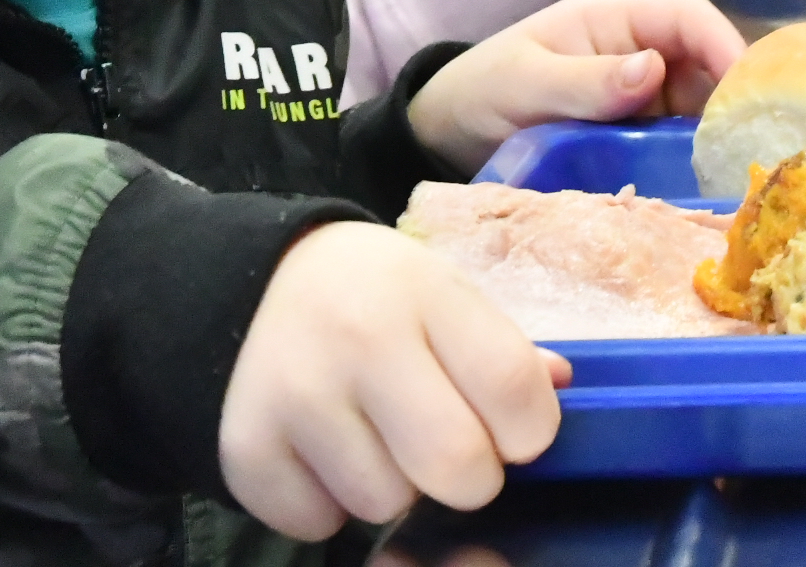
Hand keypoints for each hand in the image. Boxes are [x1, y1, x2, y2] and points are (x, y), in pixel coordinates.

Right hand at [221, 224, 565, 537]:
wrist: (260, 282)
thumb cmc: (377, 297)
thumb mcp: (444, 294)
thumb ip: (503, 348)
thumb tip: (558, 387)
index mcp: (422, 290)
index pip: (514, 388)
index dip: (530, 428)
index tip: (511, 425)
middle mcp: (357, 337)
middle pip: (458, 467)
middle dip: (468, 474)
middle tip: (443, 442)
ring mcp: (296, 394)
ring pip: (386, 505)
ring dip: (390, 486)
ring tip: (370, 432)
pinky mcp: (246, 445)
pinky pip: (317, 524)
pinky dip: (326, 506)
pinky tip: (322, 451)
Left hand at [407, 0, 746, 172]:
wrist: (445, 135)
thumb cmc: (482, 90)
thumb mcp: (525, 82)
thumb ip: (585, 80)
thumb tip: (655, 68)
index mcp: (613, 19)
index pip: (687, 16)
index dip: (723, 45)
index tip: (750, 94)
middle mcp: (637, 54)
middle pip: (706, 67)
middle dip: (731, 104)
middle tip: (746, 155)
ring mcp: (638, 99)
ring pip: (698, 112)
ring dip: (714, 142)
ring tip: (729, 182)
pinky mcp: (634, 139)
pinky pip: (674, 148)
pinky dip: (689, 166)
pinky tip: (700, 195)